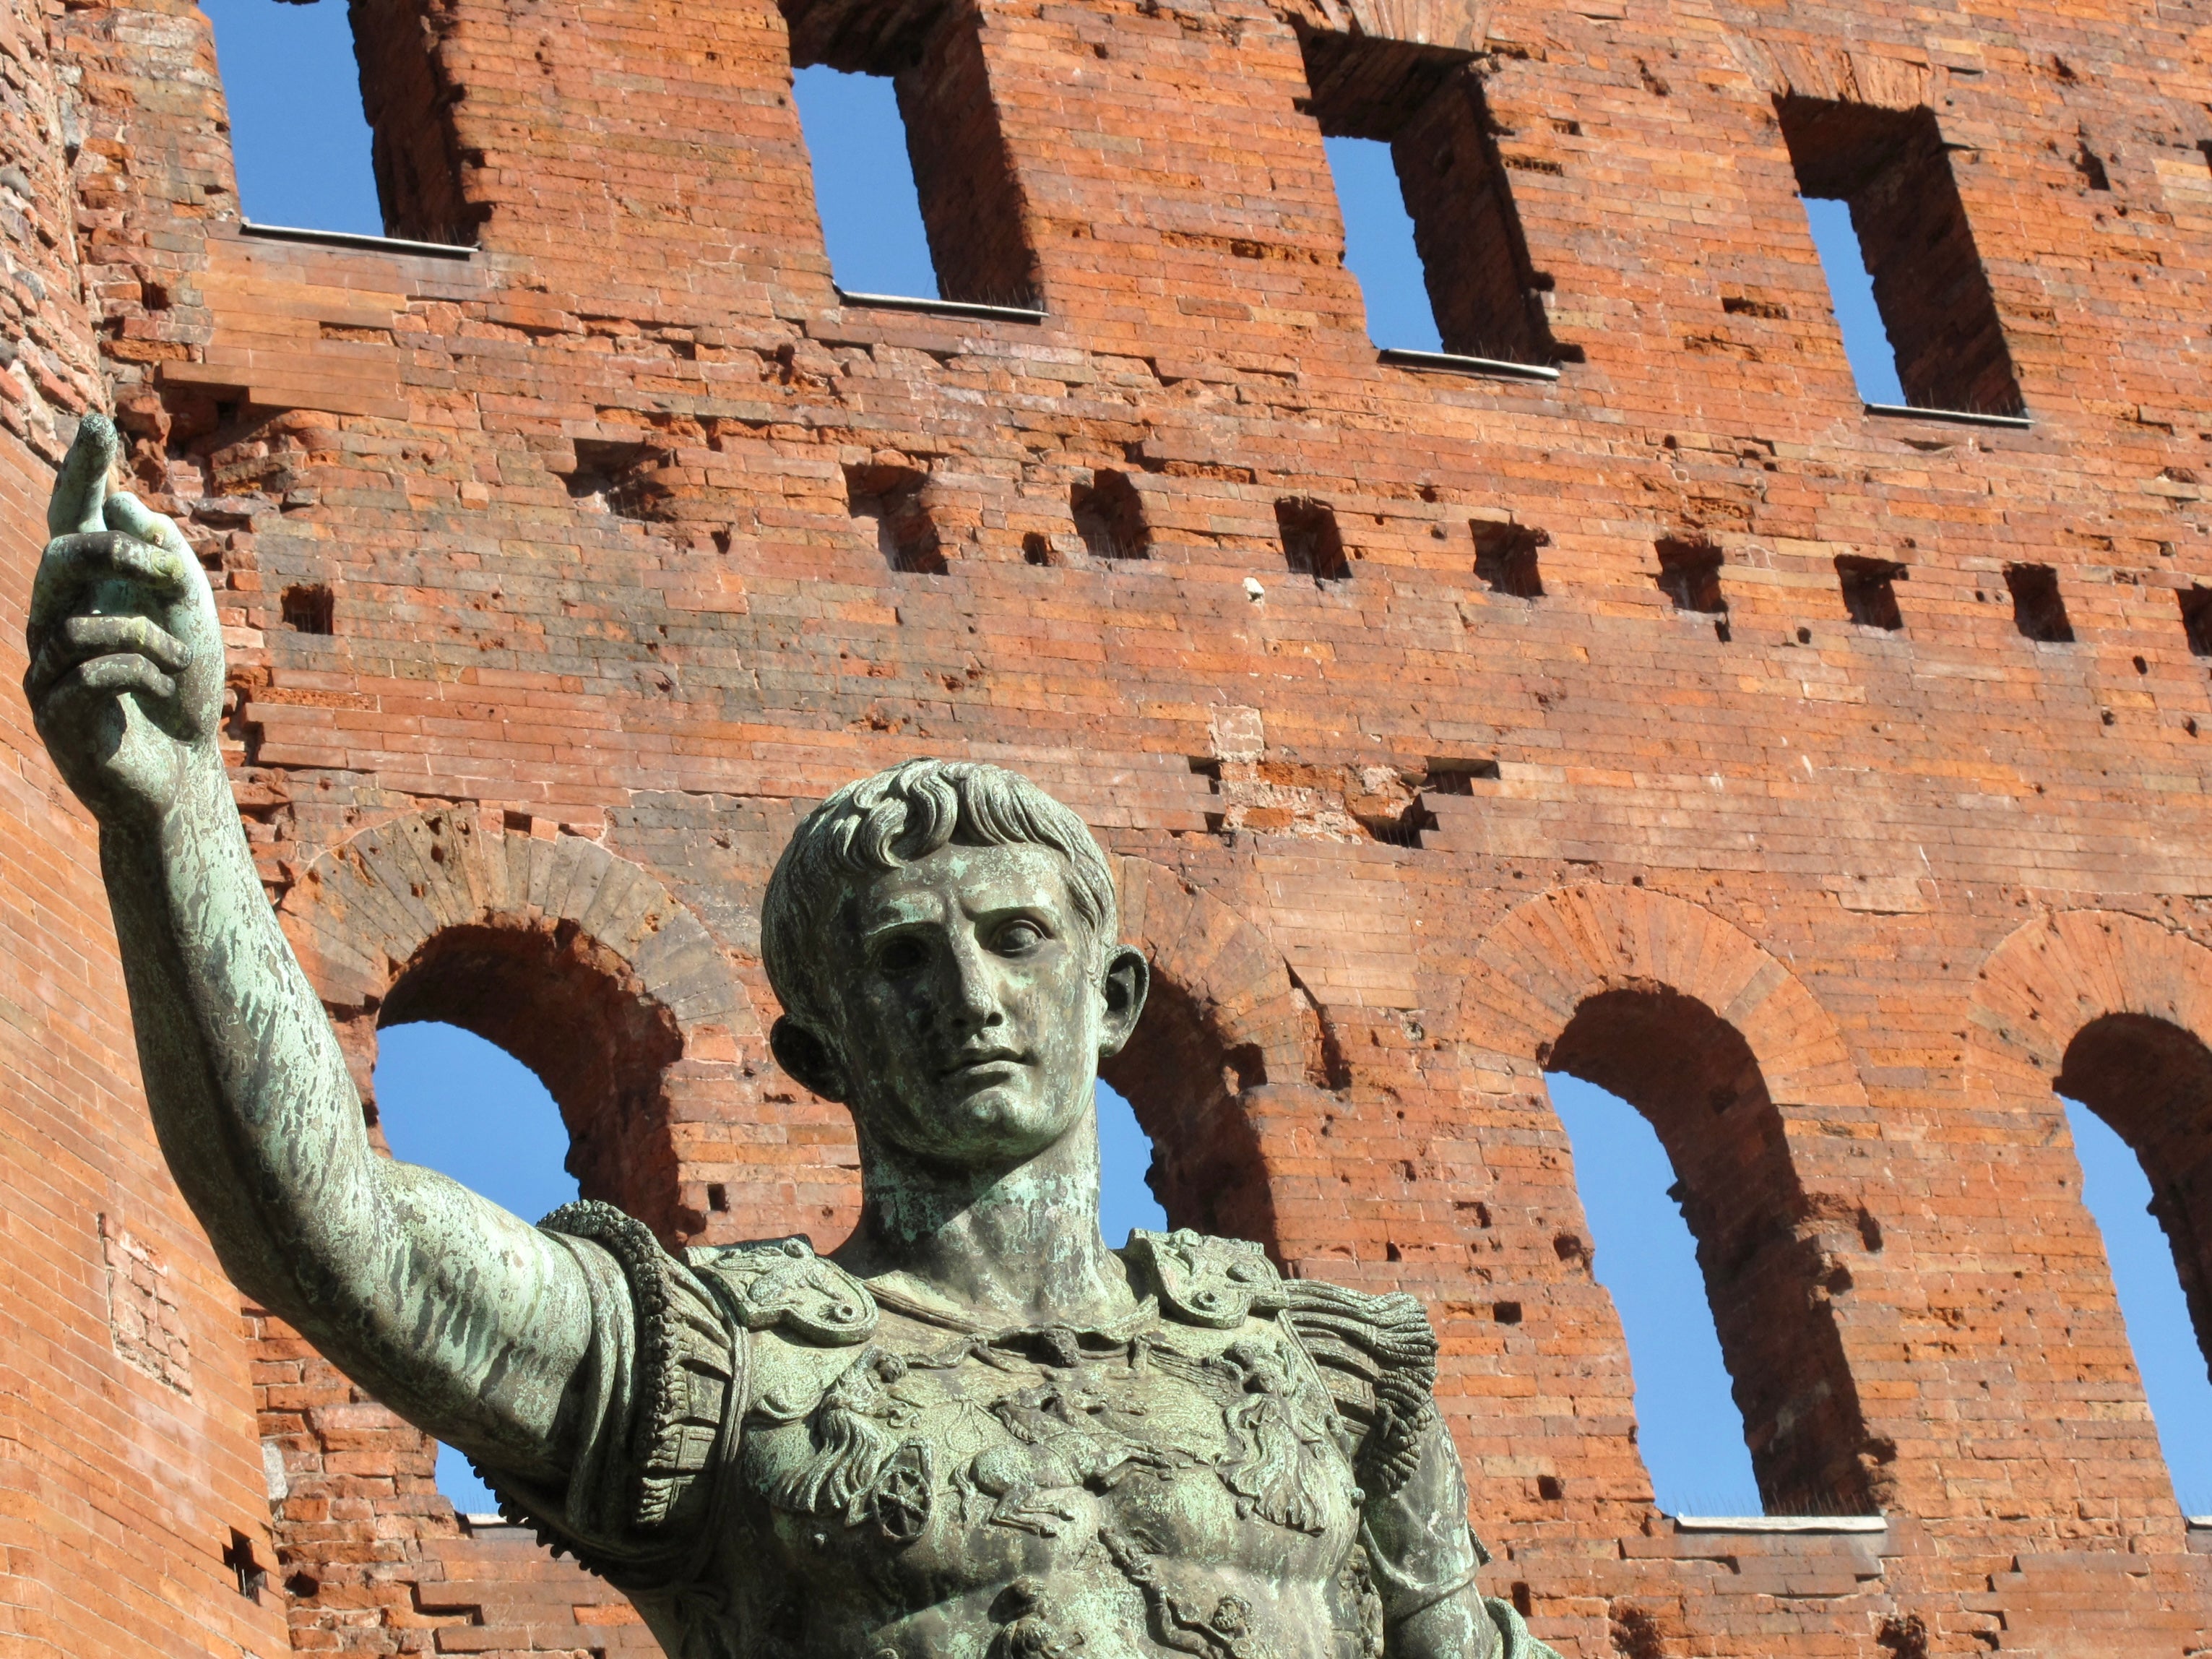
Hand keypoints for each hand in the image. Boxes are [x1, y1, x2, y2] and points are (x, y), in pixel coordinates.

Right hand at [25, 414, 223, 826]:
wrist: (181, 771)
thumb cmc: (183, 691)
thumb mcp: (190, 616)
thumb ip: (165, 559)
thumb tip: (125, 505)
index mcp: (92, 589)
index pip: (76, 519)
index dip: (83, 472)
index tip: (97, 422)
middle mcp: (58, 616)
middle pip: (63, 553)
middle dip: (118, 554)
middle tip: (172, 574)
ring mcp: (48, 661)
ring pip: (84, 619)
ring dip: (151, 638)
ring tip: (180, 665)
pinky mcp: (52, 708)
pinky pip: (95, 669)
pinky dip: (141, 675)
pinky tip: (160, 693)